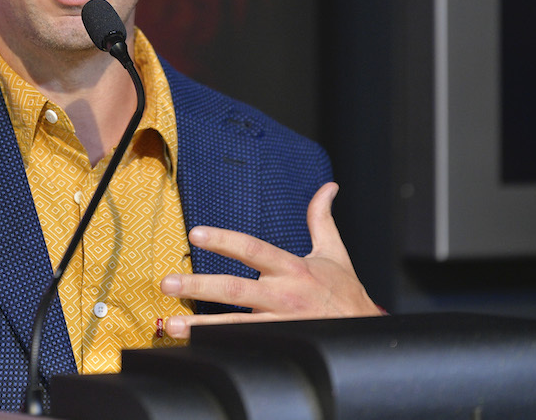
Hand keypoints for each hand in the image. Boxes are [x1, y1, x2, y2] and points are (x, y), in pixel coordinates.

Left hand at [159, 182, 381, 338]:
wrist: (368, 333)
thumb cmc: (346, 293)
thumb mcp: (335, 252)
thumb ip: (322, 218)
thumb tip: (329, 186)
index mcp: (292, 269)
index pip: (252, 249)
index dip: (224, 241)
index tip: (196, 234)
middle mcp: (283, 295)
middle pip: (236, 289)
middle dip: (198, 286)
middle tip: (167, 284)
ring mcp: (280, 324)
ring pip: (235, 325)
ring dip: (201, 326)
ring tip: (171, 326)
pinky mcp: (279, 345)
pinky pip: (246, 346)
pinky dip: (220, 348)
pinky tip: (196, 349)